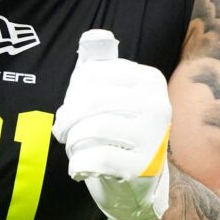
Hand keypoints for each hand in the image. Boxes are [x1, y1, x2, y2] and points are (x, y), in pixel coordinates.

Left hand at [52, 28, 172, 219]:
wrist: (141, 183)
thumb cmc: (120, 132)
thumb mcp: (114, 96)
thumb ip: (101, 66)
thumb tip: (94, 37)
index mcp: (149, 80)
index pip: (93, 74)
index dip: (72, 93)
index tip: (70, 107)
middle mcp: (157, 105)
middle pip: (91, 101)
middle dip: (66, 118)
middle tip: (61, 131)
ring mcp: (153, 138)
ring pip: (91, 130)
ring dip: (72, 142)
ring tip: (75, 148)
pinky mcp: (142, 168)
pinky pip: (95, 158)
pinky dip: (78, 163)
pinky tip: (80, 167)